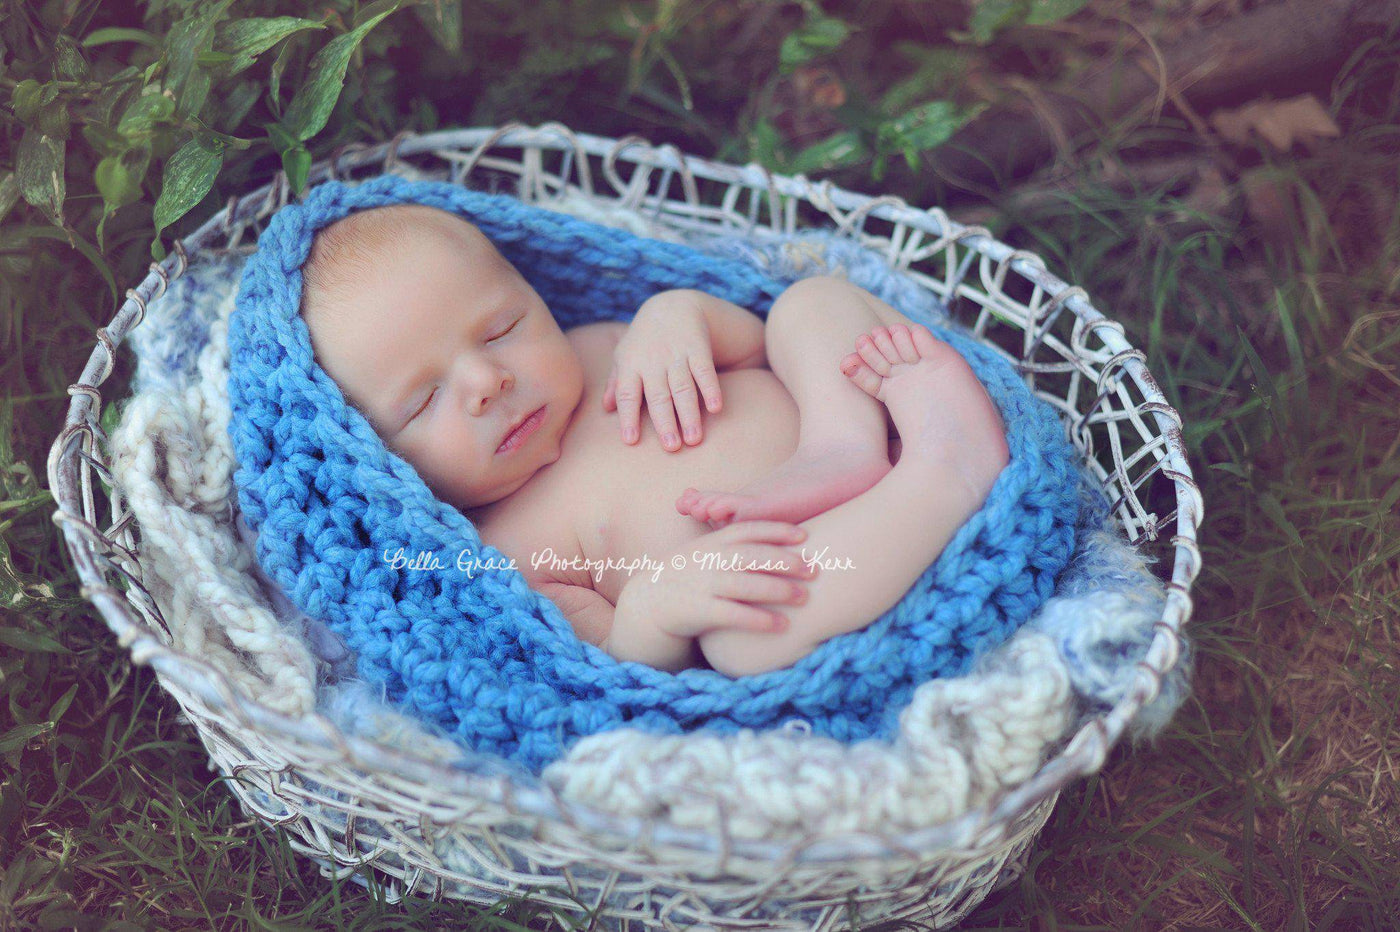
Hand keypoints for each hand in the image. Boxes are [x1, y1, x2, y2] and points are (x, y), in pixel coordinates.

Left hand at [603, 293, 722, 451]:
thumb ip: (616, 383)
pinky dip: (711, 388)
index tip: (631, 441)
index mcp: (632, 365)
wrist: (673, 305)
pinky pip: (705, 370)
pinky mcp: (699, 349)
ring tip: (694, 439)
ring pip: (683, 387)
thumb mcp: (625, 355)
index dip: (628, 417)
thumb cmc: (644, 340)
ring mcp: (677, 355)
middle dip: (665, 422)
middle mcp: (653, 361)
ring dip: (690, 414)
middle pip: (659, 395)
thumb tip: (605, 409)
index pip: (627, 394)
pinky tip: (716, 408)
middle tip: (671, 447)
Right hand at [612, 522, 818, 653]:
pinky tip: (781, 625)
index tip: (803, 535)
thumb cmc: (689, 579)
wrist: (648, 605)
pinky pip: (732, 614)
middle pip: (751, 555)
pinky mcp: (697, 611)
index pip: (747, 530)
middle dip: (784, 560)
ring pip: (744, 584)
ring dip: (777, 589)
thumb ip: (734, 546)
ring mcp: (701, 585)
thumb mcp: (706, 554)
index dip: (775, 530)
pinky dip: (758, 619)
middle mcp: (708, 560)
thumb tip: (778, 543)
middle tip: (815, 569)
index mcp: (712, 542)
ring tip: (804, 597)